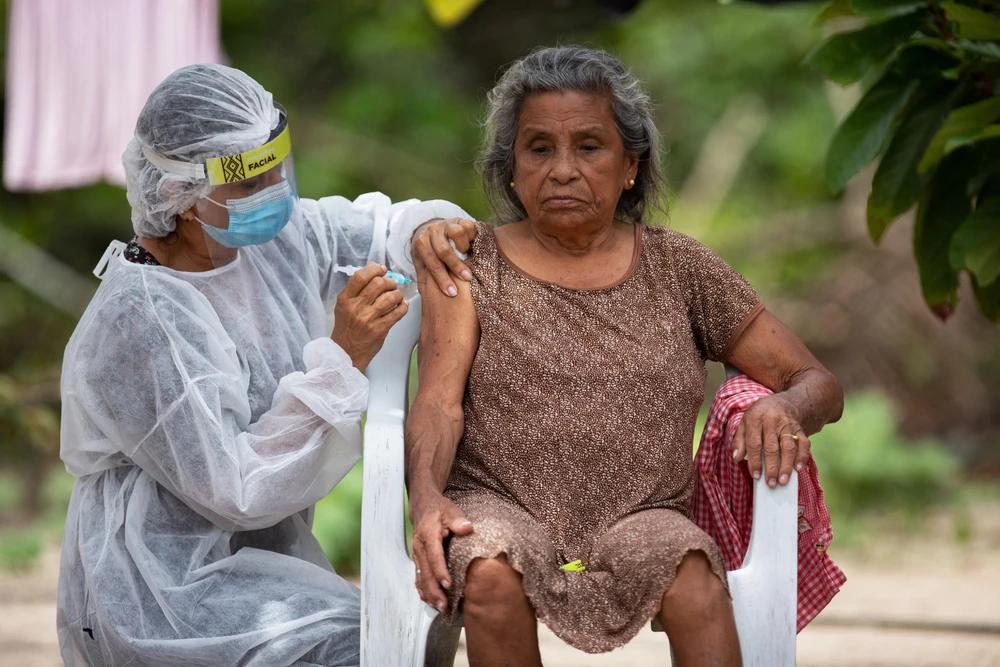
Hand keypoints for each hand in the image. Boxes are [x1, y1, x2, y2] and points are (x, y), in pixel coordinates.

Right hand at [330, 263, 407, 371]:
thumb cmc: (346, 327)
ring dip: (397, 294)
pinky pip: (398, 313)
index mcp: (345, 299)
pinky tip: (402, 306)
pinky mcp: (379, 330)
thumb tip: (374, 267)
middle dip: (389, 282)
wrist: (345, 353)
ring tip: (397, 297)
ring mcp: (368, 319)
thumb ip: (358, 287)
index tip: (382, 270)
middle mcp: (355, 307)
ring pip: (391, 297)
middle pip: (378, 284)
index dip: (374, 269)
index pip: (360, 276)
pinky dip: (403, 306)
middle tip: (391, 286)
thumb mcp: (344, 305)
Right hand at [410, 492, 473, 612]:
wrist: (424, 507)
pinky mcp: (418, 560)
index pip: (433, 556)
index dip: (440, 571)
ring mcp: (417, 555)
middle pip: (425, 572)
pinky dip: (424, 591)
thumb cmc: (439, 509)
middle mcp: (419, 547)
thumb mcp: (450, 509)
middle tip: (444, 605)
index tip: (447, 584)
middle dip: (434, 590)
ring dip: (429, 594)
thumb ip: (458, 519)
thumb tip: (467, 528)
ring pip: (421, 578)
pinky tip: (431, 602)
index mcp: (428, 535)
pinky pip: (419, 578)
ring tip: (440, 608)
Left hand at [411, 218, 477, 296]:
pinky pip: (468, 226)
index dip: (442, 279)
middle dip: (456, 266)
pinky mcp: (458, 219)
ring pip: (457, 233)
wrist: (430, 230)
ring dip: (463, 247)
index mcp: (421, 244)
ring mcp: (445, 224)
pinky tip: (471, 245)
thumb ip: (425, 278)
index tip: (452, 292)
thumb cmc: (429, 253)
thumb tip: (430, 300)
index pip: (431, 262)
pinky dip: (472, 237)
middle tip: (466, 278)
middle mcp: (431, 232)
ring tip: (466, 255)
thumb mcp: (422, 264)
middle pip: (444, 250)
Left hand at [731, 394, 811, 487]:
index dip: (754, 461)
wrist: (781, 402)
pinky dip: (802, 456)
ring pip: (788, 447)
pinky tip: (798, 468)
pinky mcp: (799, 428)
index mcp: (755, 419)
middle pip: (772, 447)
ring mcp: (787, 425)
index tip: (755, 476)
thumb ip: (739, 440)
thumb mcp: (744, 423)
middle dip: (771, 467)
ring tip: (783, 481)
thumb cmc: (759, 416)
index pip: (754, 443)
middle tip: (771, 483)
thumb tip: (736, 458)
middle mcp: (772, 421)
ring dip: (786, 465)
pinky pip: (803, 443)